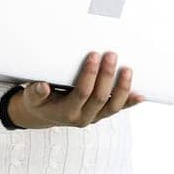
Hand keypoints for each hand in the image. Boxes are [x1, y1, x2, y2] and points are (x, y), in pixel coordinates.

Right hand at [7, 51, 144, 129]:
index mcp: (66, 112)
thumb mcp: (32, 97)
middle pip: (100, 98)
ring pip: (114, 106)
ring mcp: (94, 117)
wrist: (44, 115)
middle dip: (107, 75)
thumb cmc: (39, 102)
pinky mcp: (102, 114)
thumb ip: (36, 92)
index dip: (89, 75)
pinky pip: (118, 109)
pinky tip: (141, 95)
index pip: (82, 93)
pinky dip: (130, 102)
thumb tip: (41, 86)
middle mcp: (83, 118)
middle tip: (111, 55)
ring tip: (127, 69)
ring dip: (122, 88)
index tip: (93, 56)